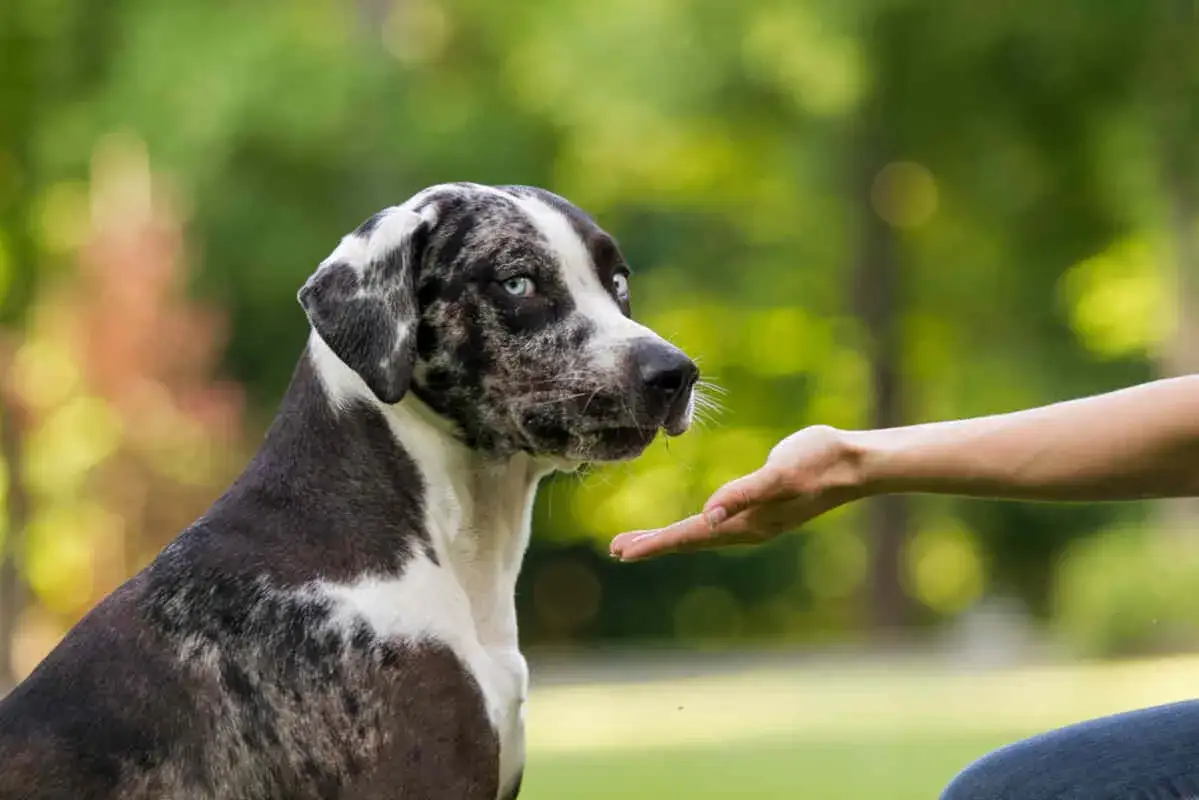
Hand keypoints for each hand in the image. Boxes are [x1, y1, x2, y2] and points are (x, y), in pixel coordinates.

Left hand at [609, 425, 865, 560]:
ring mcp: (757, 520)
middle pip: (691, 540)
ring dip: (672, 536)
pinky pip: (719, 521)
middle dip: (654, 544)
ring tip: (642, 539)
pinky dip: (696, 525)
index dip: (654, 543)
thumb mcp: (779, 474)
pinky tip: (697, 521)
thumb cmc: (819, 463)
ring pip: (703, 533)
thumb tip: (707, 516)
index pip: (690, 536)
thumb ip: (743, 494)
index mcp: (746, 523)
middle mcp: (748, 528)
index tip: (620, 551)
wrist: (856, 463)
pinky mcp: (765, 507)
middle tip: (617, 549)